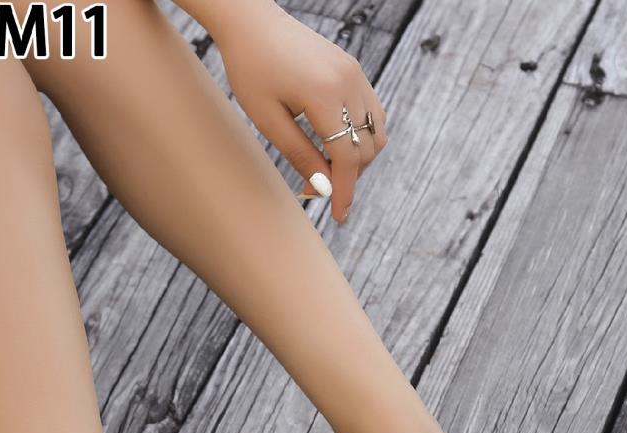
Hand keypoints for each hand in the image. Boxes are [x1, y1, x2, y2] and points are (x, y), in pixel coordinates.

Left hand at [208, 2, 386, 221]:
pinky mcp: (354, 71)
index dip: (344, 191)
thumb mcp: (269, 120)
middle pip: (365, 149)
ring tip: (324, 167)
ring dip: (357, 159)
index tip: (339, 216)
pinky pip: (373, 114)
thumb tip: (325, 189)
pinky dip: (362, 136)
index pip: (346, 157)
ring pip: (375, 134)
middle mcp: (349, 82)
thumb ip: (301, 156)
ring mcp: (356, 74)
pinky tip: (336, 145)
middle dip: (346, 177)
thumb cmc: (251, 69)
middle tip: (313, 188)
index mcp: (325, 94)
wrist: (252, 22)